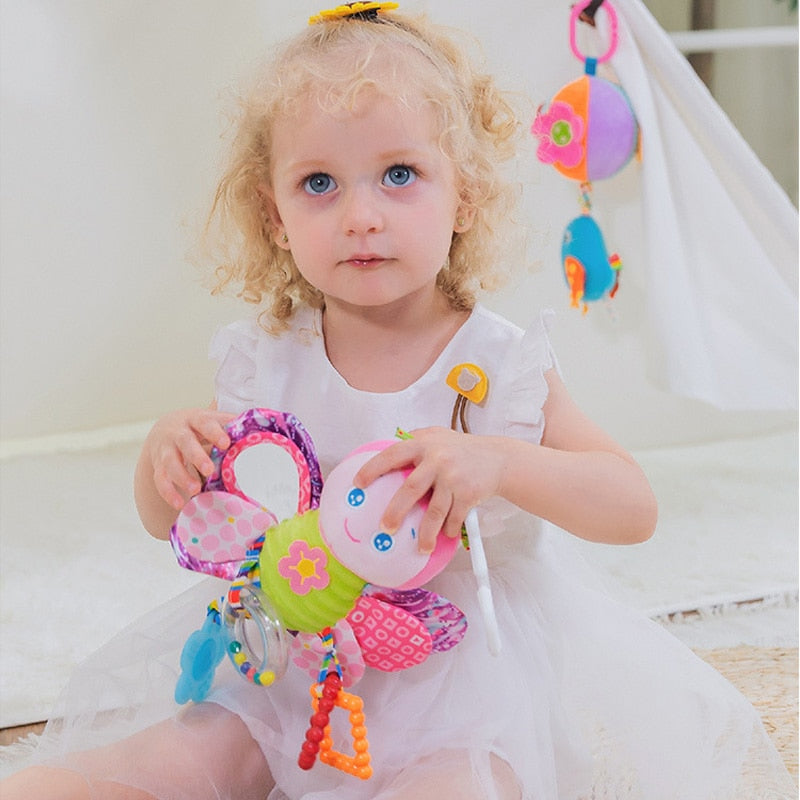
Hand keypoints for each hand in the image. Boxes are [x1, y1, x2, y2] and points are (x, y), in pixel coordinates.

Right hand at [145, 408, 235, 509]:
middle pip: (185, 443)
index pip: (204, 423)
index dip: (214, 433)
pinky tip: (179, 504)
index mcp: (195, 419)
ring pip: (170, 463)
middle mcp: (178, 433)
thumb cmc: (197, 427)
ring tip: (195, 489)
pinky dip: (168, 493)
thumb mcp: (211, 420)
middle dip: (196, 456)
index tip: (225, 443)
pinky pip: (160, 480)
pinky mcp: (158, 466)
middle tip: (209, 470)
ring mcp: (166, 449)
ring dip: (182, 477)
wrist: (164, 429)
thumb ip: (229, 424)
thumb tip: (259, 428)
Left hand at [353, 427, 506, 553]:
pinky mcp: (468, 493)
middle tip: (385, 528)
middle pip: (410, 489)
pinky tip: (444, 535)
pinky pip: (453, 517)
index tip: (358, 483)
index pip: (393, 455)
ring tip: (420, 548)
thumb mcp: (437, 435)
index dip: (373, 468)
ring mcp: (453, 477)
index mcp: (424, 444)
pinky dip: (448, 529)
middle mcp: (437, 459)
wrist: (498, 458)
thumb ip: (415, 440)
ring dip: (426, 533)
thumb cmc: (461, 449)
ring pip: (435, 511)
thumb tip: (386, 452)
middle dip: (396, 511)